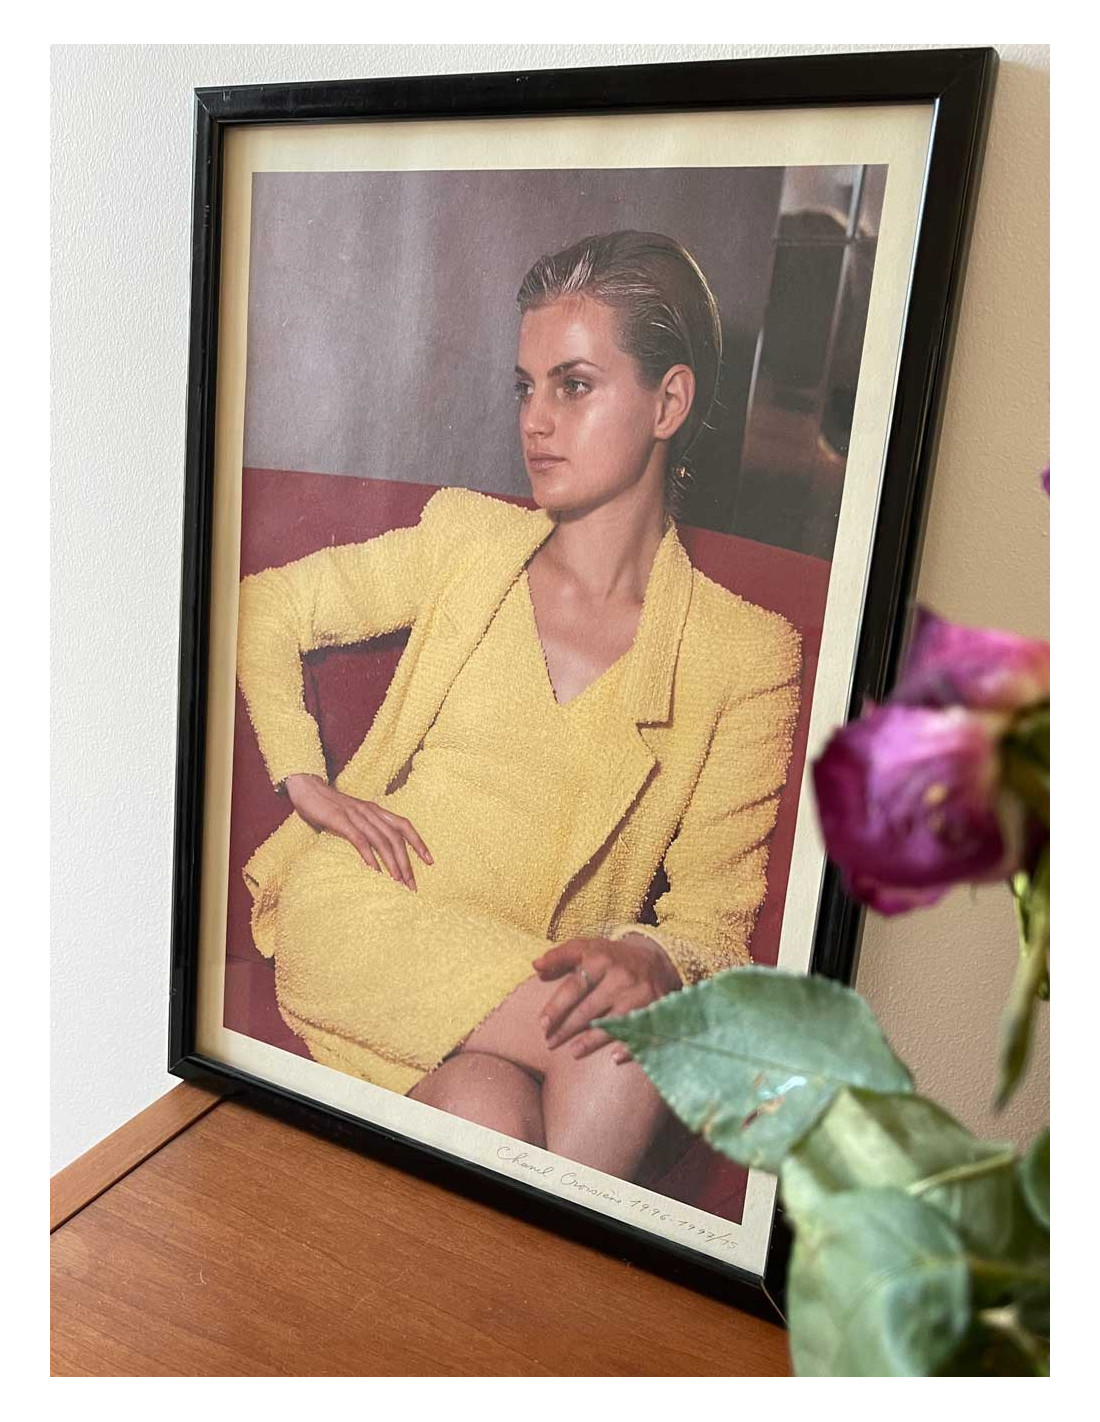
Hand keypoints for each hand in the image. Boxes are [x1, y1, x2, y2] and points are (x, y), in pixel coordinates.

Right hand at [284, 773, 431, 890]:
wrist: (308, 788)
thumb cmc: (331, 806)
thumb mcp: (355, 816)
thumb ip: (367, 828)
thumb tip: (379, 851)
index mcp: (377, 810)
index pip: (404, 826)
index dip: (418, 843)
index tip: (429, 861)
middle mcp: (371, 811)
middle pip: (396, 838)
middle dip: (406, 862)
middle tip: (411, 884)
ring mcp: (356, 815)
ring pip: (381, 840)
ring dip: (391, 863)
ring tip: (398, 882)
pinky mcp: (340, 820)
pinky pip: (360, 840)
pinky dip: (369, 855)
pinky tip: (374, 870)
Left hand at [531, 935, 681, 1064]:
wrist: (656, 960)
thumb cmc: (612, 957)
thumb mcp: (587, 948)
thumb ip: (561, 956)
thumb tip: (536, 966)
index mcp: (600, 959)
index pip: (573, 987)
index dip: (556, 1007)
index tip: (541, 1024)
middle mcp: (620, 977)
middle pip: (588, 1009)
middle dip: (566, 1029)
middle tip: (549, 1042)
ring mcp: (638, 994)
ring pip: (610, 1024)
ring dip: (589, 1041)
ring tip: (573, 1051)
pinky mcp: (654, 1008)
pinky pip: (638, 1032)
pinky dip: (627, 1046)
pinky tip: (613, 1057)